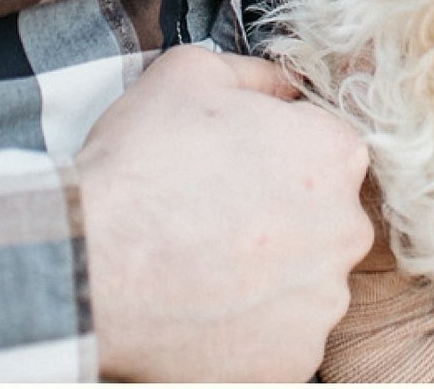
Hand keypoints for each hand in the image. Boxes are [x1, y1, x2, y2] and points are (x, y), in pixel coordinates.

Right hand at [79, 46, 373, 381]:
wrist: (87, 261)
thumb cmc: (138, 164)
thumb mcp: (191, 74)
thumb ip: (257, 74)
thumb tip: (286, 83)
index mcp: (333, 154)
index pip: (326, 149)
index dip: (278, 154)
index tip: (235, 167)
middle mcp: (346, 230)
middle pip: (325, 218)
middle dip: (283, 216)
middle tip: (216, 216)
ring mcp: (322, 302)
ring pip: (306, 282)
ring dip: (270, 275)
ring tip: (205, 265)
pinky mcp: (294, 359)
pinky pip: (282, 337)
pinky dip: (251, 328)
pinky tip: (206, 306)